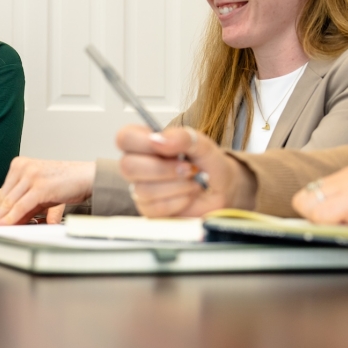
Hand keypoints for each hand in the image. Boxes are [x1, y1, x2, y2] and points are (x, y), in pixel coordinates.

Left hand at [0, 159, 95, 225]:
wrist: (87, 176)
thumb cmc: (67, 182)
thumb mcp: (41, 192)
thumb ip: (26, 204)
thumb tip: (13, 219)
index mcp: (20, 164)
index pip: (2, 190)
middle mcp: (23, 167)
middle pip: (4, 196)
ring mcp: (31, 175)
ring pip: (10, 202)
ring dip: (2, 219)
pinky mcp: (40, 187)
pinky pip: (21, 206)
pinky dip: (12, 218)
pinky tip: (7, 226)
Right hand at [116, 125, 254, 216]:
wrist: (222, 189)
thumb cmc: (209, 165)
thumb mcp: (203, 144)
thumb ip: (183, 137)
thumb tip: (159, 139)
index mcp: (146, 143)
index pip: (125, 138)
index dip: (142, 142)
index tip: (165, 146)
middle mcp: (139, 165)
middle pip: (128, 166)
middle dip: (163, 169)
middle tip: (187, 168)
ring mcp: (142, 189)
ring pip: (143, 189)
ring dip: (176, 186)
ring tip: (192, 181)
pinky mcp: (150, 210)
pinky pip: (156, 207)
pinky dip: (179, 201)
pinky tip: (188, 195)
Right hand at [291, 166, 347, 232]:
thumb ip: (335, 229)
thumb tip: (313, 228)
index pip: (310, 212)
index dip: (315, 226)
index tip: (329, 232)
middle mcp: (347, 180)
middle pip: (304, 198)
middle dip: (312, 214)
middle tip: (331, 225)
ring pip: (310, 190)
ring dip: (317, 204)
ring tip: (338, 215)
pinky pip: (324, 182)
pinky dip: (325, 195)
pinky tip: (342, 205)